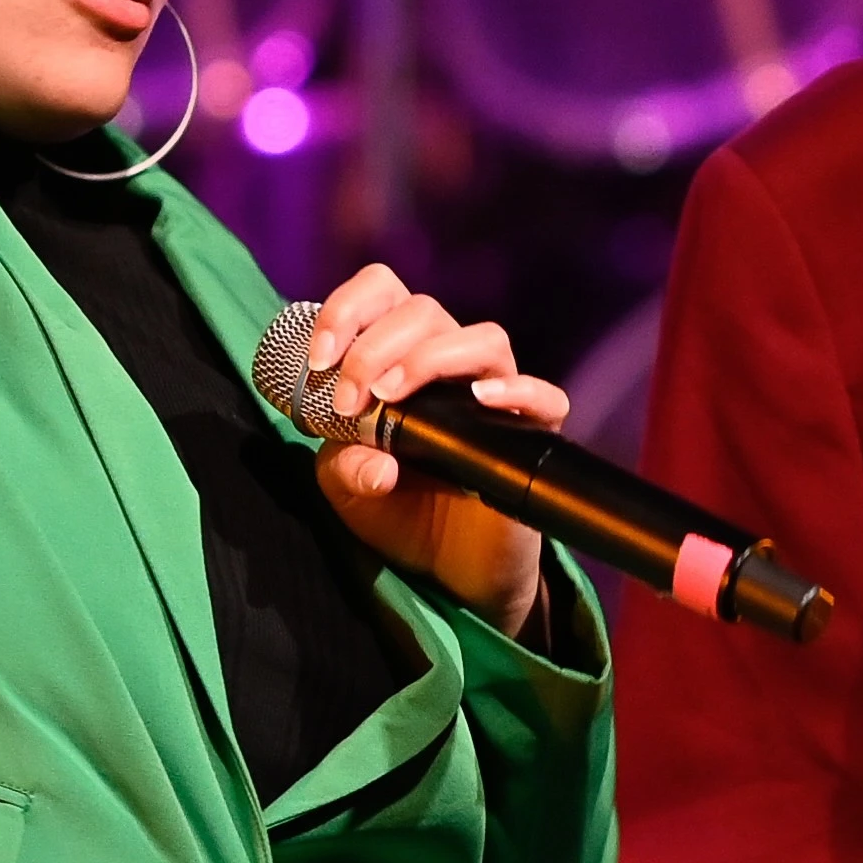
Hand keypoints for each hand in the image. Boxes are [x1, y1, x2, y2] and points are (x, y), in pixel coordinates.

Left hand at [280, 258, 559, 625]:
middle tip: (349, 401)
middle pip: (424, 310)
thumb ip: (342, 464)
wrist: (444, 571)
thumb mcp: (345, 487)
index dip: (347, 309)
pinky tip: (480, 400)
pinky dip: (517, 389)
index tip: (318, 359)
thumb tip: (373, 462)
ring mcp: (494, 397)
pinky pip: (545, 397)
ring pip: (484, 337)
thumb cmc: (395, 512)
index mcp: (399, 355)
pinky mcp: (530, 437)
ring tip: (389, 398)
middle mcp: (449, 363)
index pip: (383, 291)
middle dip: (374, 346)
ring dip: (429, 357)